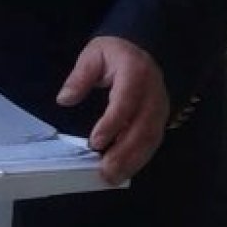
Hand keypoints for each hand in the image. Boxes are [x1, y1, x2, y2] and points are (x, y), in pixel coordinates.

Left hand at [56, 35, 169, 185]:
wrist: (142, 48)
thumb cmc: (115, 53)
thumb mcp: (94, 55)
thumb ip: (79, 77)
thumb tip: (64, 99)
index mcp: (135, 73)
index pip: (126, 101)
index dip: (112, 124)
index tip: (95, 142)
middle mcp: (153, 93)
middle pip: (143, 126)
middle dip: (124, 152)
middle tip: (105, 171)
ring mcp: (160, 107)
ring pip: (151, 138)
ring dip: (133, 161)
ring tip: (113, 177)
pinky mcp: (161, 119)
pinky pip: (153, 142)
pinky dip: (140, 159)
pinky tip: (124, 171)